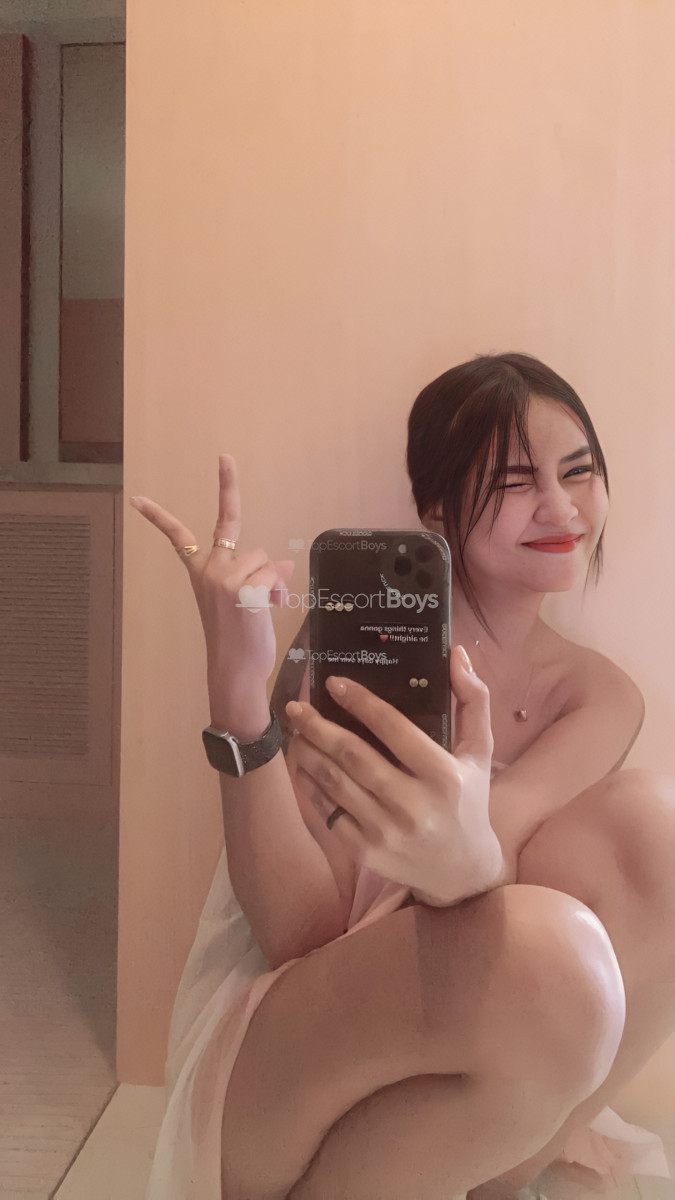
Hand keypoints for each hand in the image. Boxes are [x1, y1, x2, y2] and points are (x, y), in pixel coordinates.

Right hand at [129, 455, 294, 733]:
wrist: (236, 671)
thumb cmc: (239, 640)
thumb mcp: (245, 601)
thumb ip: (257, 576)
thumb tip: (283, 563)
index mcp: (200, 573)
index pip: (178, 537)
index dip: (159, 516)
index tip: (138, 499)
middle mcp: (208, 571)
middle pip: (230, 524)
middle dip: (226, 484)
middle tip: (225, 457)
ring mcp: (224, 579)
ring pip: (263, 556)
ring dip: (272, 578)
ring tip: (265, 605)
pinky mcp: (245, 591)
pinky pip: (274, 575)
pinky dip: (280, 591)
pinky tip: (270, 610)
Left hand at [285, 645, 505, 905]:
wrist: (463, 872)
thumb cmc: (468, 801)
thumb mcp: (480, 752)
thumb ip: (474, 701)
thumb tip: (457, 654)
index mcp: (444, 775)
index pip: (394, 729)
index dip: (361, 702)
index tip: (334, 682)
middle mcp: (414, 804)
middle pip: (353, 756)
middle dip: (319, 727)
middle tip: (297, 707)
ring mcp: (387, 831)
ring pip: (335, 783)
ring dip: (309, 753)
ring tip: (295, 731)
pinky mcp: (367, 852)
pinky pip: (329, 813)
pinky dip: (311, 787)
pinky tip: (303, 766)